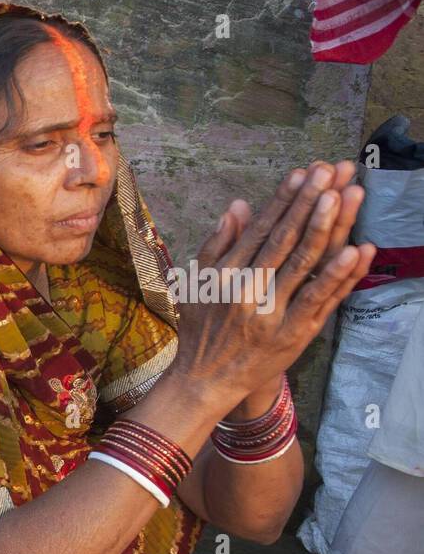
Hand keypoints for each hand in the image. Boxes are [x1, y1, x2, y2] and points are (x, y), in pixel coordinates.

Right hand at [169, 160, 374, 410]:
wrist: (204, 382)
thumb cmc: (201, 330)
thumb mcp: (197, 285)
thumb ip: (217, 245)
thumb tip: (238, 207)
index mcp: (226, 276)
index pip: (261, 230)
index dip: (284, 199)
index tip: (303, 172)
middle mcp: (248, 292)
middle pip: (286, 240)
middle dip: (310, 202)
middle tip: (332, 170)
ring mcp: (272, 314)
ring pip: (305, 265)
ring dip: (329, 227)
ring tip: (347, 195)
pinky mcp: (293, 335)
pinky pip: (319, 301)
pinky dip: (338, 277)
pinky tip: (356, 252)